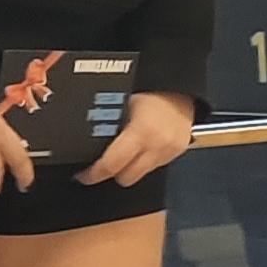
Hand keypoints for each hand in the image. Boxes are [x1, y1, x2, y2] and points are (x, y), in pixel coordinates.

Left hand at [81, 88, 195, 186]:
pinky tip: (141, 147)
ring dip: (129, 168)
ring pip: (140, 175)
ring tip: (123, 154)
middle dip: (112, 173)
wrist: (181, 89)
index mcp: (141, 131)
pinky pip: (153, 167)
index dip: (94, 174)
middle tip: (102, 165)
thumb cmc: (154, 90)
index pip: (111, 165)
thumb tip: (90, 135)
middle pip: (126, 178)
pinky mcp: (174, 154)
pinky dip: (143, 161)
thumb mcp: (125, 103)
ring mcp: (167, 152)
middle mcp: (156, 146)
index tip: (84, 175)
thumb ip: (110, 123)